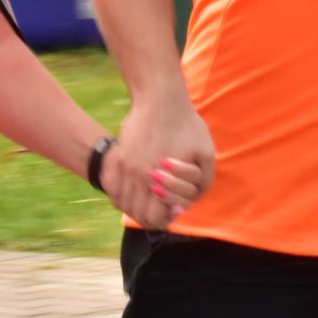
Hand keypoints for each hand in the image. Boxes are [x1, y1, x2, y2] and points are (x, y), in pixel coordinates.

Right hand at [108, 89, 214, 229]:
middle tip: (159, 208)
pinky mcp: (116, 157)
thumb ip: (202, 182)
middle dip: (149, 216)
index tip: (170, 209)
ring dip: (133, 206)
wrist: (160, 99)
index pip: (153, 217)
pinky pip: (111, 188)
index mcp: (158, 179)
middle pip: (136, 213)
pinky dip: (120, 195)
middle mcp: (137, 176)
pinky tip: (132, 190)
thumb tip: (185, 203)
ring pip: (121, 202)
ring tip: (146, 200)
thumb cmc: (186, 125)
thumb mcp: (206, 153)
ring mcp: (123, 166)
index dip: (163, 219)